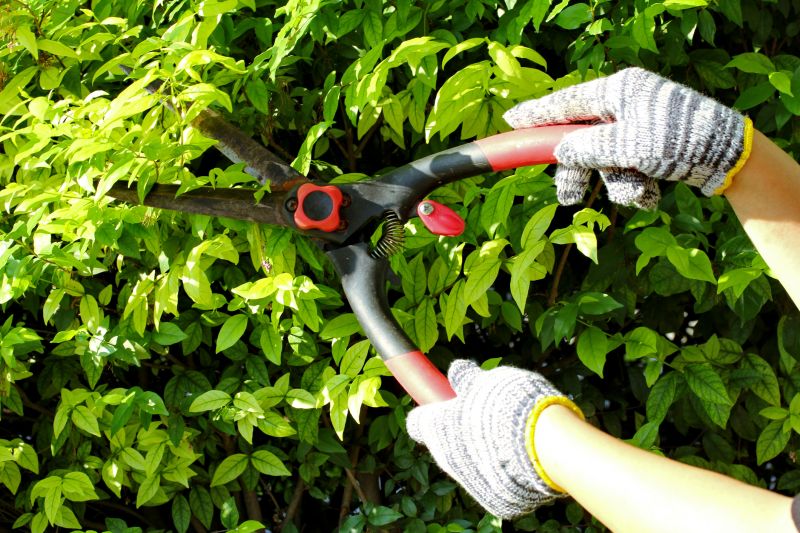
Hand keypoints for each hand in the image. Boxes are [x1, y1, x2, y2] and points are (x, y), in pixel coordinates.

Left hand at [406, 360, 579, 518]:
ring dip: (482, 451)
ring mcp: (470, 484)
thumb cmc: (507, 405)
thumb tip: (456, 371)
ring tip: (510, 433)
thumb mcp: (484, 381)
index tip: (447, 401)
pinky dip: (503, 470)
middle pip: (446, 445)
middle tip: (485, 414)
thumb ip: (466, 378)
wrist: (543, 445)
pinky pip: (494, 482)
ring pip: (470, 465)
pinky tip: (521, 454)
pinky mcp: (496, 501)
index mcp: (435, 428)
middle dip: (461, 431)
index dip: (432, 410)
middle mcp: (446, 459)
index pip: (418, 422)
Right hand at [503, 67, 751, 208]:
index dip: (536, 116)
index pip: (566, 103)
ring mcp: (641, 125)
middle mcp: (627, 105)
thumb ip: (586, 148)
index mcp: (618, 91)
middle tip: (568, 197)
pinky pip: (629, 167)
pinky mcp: (654, 146)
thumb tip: (560, 152)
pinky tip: (652, 195)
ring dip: (619, 184)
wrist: (728, 156)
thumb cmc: (677, 140)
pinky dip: (637, 185)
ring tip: (638, 196)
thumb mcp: (624, 146)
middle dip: (582, 171)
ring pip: (608, 160)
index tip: (512, 123)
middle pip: (584, 139)